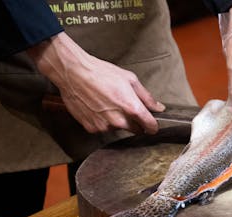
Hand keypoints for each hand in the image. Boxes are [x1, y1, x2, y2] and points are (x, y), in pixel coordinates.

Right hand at [28, 32, 163, 133]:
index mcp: (131, 108)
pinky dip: (103, 121)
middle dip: (135, 122)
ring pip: (118, 129)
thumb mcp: (129, 79)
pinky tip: (98, 108)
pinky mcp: (92, 128)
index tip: (151, 124)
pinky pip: (103, 129)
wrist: (73, 73)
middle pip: (136, 130)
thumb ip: (146, 97)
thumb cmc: (100, 73)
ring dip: (117, 121)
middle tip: (126, 107)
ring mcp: (104, 126)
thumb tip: (158, 107)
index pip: (150, 126)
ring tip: (108, 103)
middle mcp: (118, 120)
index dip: (152, 125)